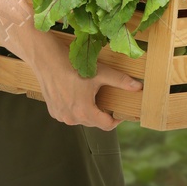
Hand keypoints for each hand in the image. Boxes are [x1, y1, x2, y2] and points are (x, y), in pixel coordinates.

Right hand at [23, 29, 141, 129]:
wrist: (47, 59)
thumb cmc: (73, 66)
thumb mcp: (101, 73)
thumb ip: (121, 81)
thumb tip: (138, 87)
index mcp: (83, 112)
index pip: (106, 125)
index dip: (116, 119)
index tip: (120, 111)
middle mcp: (70, 118)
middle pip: (94, 122)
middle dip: (102, 113)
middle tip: (107, 99)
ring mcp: (60, 115)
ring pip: (82, 119)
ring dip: (89, 111)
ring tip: (92, 95)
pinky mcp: (53, 111)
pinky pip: (70, 114)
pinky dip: (76, 108)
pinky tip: (77, 95)